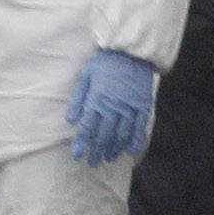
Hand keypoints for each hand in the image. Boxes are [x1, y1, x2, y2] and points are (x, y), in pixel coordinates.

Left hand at [66, 50, 158, 165]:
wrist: (131, 51)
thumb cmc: (105, 62)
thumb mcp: (86, 75)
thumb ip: (78, 98)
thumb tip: (70, 120)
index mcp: (97, 100)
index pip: (87, 128)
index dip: (82, 144)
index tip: (77, 156)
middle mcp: (113, 107)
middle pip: (103, 135)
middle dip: (97, 151)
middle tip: (93, 163)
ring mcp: (129, 108)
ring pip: (121, 135)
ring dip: (114, 149)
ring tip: (108, 158)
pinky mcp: (143, 106)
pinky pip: (140, 128)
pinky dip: (135, 141)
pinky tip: (131, 152)